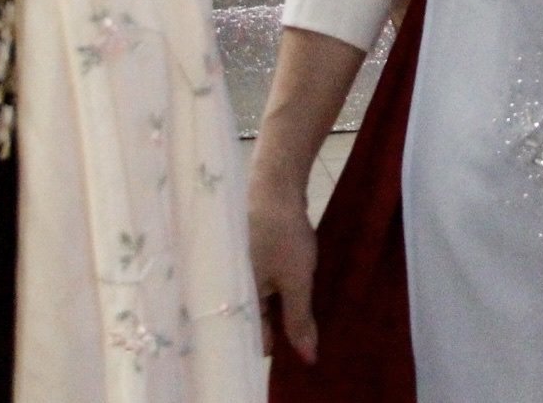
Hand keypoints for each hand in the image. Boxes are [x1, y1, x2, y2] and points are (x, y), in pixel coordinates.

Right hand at [248, 172, 319, 362]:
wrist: (275, 184)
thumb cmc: (282, 234)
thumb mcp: (296, 281)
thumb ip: (299, 320)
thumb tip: (307, 358)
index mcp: (236, 297)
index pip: (254, 334)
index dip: (278, 344)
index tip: (302, 343)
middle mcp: (232, 285)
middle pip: (257, 317)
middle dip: (281, 323)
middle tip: (310, 324)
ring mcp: (240, 268)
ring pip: (263, 297)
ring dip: (283, 302)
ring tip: (305, 302)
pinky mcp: (249, 254)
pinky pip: (265, 279)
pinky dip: (281, 284)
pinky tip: (297, 281)